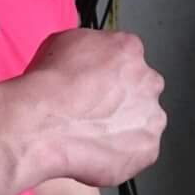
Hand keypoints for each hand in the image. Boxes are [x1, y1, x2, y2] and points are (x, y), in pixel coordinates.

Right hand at [24, 28, 166, 186]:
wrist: (44, 123)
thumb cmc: (48, 86)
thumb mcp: (62, 42)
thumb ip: (90, 48)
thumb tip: (90, 58)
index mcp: (129, 49)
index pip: (127, 58)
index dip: (108, 72)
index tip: (95, 82)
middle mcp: (148, 80)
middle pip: (141, 89)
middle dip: (123, 98)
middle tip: (94, 109)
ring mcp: (150, 116)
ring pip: (142, 120)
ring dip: (124, 125)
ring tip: (93, 133)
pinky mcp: (147, 148)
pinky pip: (137, 151)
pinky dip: (120, 153)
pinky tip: (96, 149)